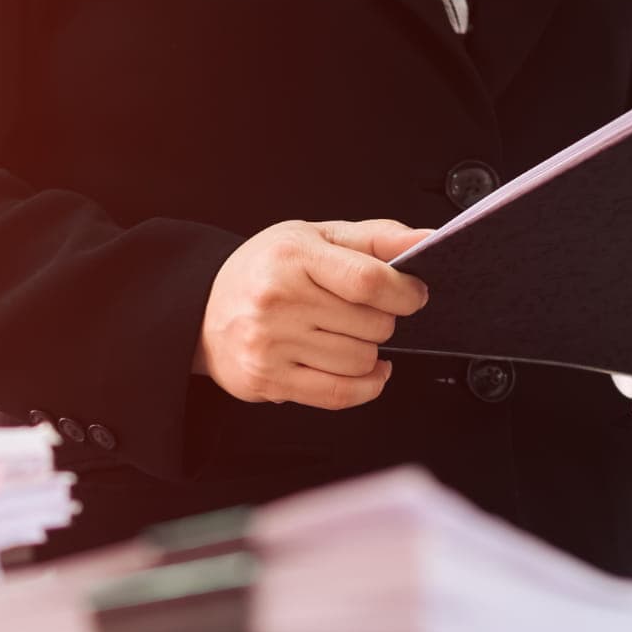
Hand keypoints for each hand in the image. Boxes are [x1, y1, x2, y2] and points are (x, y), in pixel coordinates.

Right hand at [196, 219, 430, 408]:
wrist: (204, 310)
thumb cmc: (267, 271)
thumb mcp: (316, 238)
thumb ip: (375, 238)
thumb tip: (427, 241)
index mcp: (293, 256)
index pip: (369, 281)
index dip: (405, 293)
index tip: (412, 295)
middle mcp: (278, 300)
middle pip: (371, 325)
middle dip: (383, 322)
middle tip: (366, 314)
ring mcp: (271, 344)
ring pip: (360, 361)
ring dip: (370, 354)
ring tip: (350, 337)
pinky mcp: (269, 379)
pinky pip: (339, 393)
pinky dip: (366, 386)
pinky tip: (367, 372)